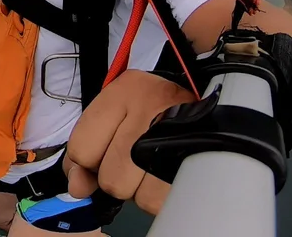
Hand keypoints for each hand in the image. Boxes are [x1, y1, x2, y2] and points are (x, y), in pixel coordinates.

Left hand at [63, 70, 196, 214]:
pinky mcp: (197, 160)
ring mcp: (176, 134)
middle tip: (136, 158)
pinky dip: (163, 196)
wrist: (214, 102)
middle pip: (110, 178)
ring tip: (155, 164)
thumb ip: (86, 149)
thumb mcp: (115, 114)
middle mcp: (149, 107)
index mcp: (123, 91)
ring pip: (137, 195)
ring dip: (143, 189)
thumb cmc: (157, 109)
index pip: (82, 149)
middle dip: (119, 177)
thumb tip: (77, 186)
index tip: (102, 155)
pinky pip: (163, 200)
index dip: (89, 162)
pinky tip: (168, 174)